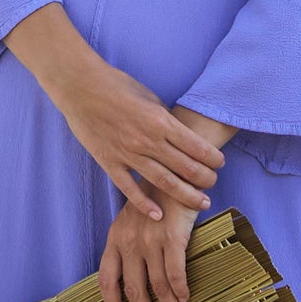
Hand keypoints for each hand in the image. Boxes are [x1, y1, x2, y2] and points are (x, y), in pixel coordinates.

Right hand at [6, 5, 223, 216]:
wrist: (80, 87)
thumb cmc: (117, 86)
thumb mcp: (150, 98)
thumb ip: (166, 120)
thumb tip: (181, 135)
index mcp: (161, 121)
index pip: (197, 147)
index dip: (213, 159)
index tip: (220, 164)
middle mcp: (148, 141)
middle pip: (186, 168)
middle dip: (206, 179)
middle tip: (213, 185)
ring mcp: (128, 154)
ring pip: (164, 183)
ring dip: (186, 195)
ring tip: (201, 203)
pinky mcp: (109, 163)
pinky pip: (129, 189)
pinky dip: (144, 204)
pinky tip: (158, 215)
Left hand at [99, 192, 198, 301]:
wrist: (175, 171)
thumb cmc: (157, 197)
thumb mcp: (132, 219)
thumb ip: (129, 244)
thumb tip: (135, 276)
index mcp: (115, 238)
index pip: (107, 278)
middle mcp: (129, 242)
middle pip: (133, 289)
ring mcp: (150, 240)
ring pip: (158, 286)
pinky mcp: (172, 237)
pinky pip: (175, 272)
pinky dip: (181, 290)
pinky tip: (186, 299)